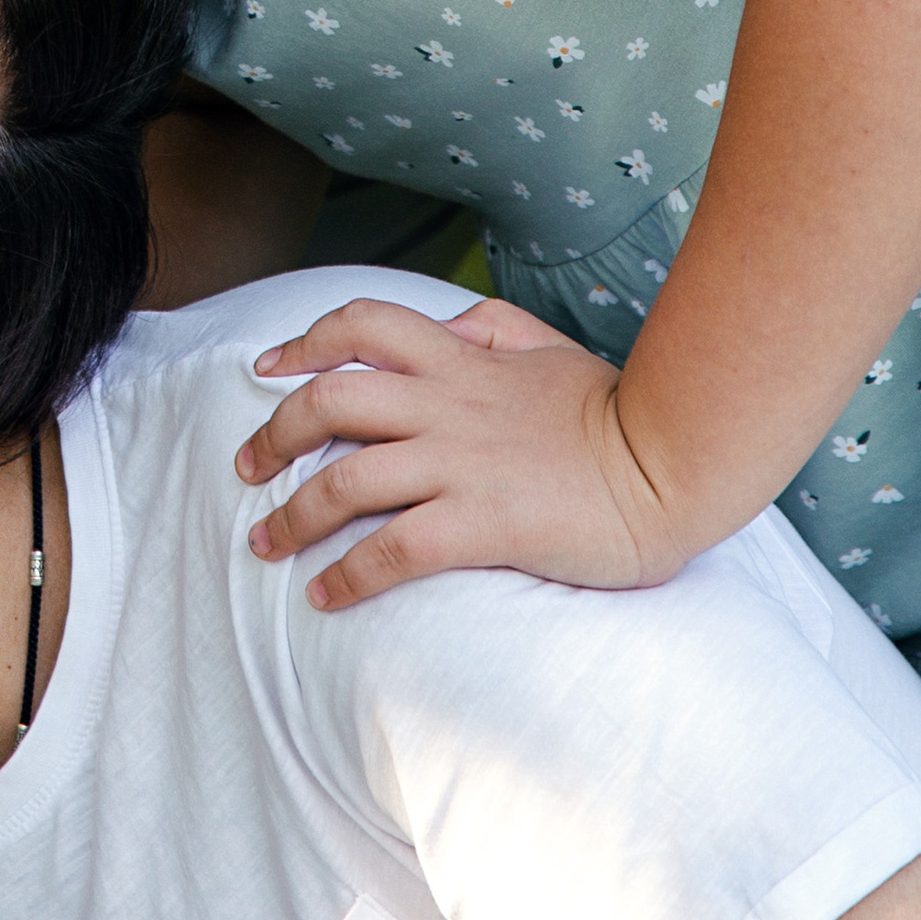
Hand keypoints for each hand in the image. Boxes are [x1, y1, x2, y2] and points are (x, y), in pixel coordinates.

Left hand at [231, 296, 693, 605]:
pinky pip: (393, 549)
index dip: (304, 341)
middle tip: (247, 467)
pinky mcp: (483, 524)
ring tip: (266, 542)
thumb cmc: (617, 412)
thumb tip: (454, 324)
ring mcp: (461, 465)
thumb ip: (493, 330)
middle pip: (329, 401)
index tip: (269, 367)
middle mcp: (447, 406)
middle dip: (274, 433)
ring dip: (292, 515)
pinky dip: (348, 574)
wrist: (673, 463)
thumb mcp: (549, 349)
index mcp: (462, 361)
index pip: (362, 325)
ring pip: (346, 480)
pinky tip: (326, 595)